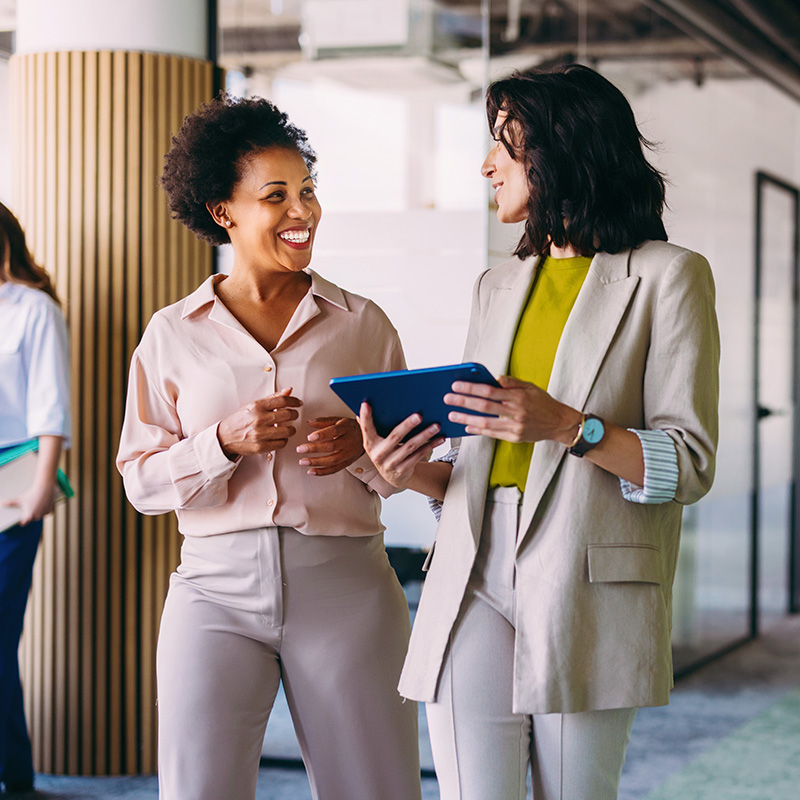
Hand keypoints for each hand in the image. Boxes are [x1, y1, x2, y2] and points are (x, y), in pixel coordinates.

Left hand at [1, 481, 55, 525]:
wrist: (44, 488)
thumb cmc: (31, 494)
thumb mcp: (20, 499)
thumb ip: (11, 503)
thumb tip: (1, 503)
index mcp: (29, 516)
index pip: (24, 523)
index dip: (22, 520)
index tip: (21, 517)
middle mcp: (37, 516)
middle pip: (32, 518)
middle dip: (31, 514)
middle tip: (30, 507)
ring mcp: (44, 513)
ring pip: (40, 515)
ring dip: (38, 512)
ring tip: (36, 504)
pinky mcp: (50, 510)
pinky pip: (46, 513)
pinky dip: (45, 510)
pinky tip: (42, 504)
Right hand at [217, 388, 301, 456]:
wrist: (225, 437)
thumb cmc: (239, 421)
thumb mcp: (253, 405)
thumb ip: (272, 398)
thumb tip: (288, 391)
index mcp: (256, 407)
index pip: (282, 400)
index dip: (294, 401)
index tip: (298, 403)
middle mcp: (258, 420)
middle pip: (288, 415)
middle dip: (294, 414)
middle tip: (293, 415)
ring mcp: (260, 434)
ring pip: (287, 430)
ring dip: (291, 429)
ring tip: (288, 427)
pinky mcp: (261, 447)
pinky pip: (282, 443)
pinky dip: (284, 440)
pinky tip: (280, 437)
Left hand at [296, 417, 363, 475]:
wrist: (367, 437)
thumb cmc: (350, 428)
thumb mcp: (339, 420)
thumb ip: (324, 421)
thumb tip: (309, 422)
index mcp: (346, 428)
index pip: (334, 431)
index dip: (322, 434)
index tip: (309, 437)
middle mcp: (349, 442)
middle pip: (331, 447)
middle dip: (314, 449)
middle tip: (300, 449)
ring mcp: (349, 454)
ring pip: (332, 460)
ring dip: (316, 462)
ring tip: (303, 461)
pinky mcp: (347, 463)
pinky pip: (335, 469)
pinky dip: (322, 472)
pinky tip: (311, 471)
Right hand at [358, 402, 445, 488]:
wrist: (392, 477)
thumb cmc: (385, 452)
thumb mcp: (376, 442)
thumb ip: (371, 426)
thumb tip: (363, 406)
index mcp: (370, 443)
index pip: (366, 428)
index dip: (365, 417)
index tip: (366, 404)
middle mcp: (378, 454)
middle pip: (395, 436)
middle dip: (407, 425)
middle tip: (419, 416)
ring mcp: (391, 464)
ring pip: (410, 447)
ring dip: (424, 435)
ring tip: (436, 426)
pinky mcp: (403, 470)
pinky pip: (419, 455)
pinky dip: (430, 446)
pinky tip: (439, 439)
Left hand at [444, 375, 579, 443]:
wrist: (559, 423)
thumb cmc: (543, 402)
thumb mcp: (530, 387)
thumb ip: (511, 383)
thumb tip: (493, 378)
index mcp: (518, 396)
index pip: (489, 391)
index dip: (471, 388)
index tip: (456, 385)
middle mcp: (516, 412)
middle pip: (484, 406)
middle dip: (463, 402)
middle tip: (447, 399)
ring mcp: (515, 426)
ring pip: (485, 423)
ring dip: (466, 418)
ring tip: (451, 415)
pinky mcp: (514, 437)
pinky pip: (492, 434)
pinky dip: (478, 430)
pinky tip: (466, 426)